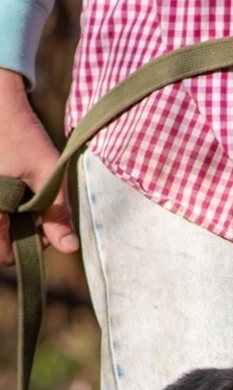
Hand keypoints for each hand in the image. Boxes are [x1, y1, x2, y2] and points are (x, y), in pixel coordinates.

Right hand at [0, 68, 77, 265]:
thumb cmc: (20, 133)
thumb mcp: (46, 173)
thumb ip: (57, 213)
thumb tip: (69, 249)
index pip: (4, 256)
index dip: (28, 248)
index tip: (44, 226)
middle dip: (19, 233)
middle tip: (36, 208)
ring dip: (11, 218)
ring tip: (24, 194)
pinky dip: (5, 204)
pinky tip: (13, 183)